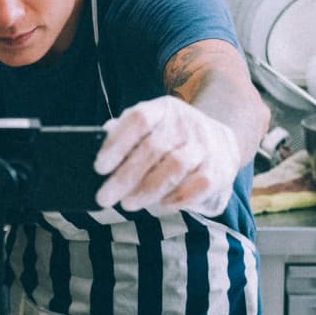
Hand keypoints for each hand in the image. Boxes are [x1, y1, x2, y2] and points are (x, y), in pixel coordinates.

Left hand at [93, 96, 240, 215]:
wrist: (220, 138)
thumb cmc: (170, 137)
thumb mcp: (149, 126)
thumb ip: (124, 134)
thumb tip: (95, 144)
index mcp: (163, 109)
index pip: (139, 119)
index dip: (117, 143)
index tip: (99, 167)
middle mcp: (186, 124)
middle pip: (153, 148)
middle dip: (125, 177)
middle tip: (104, 197)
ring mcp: (205, 145)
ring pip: (175, 167)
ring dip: (147, 190)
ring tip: (127, 204)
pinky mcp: (220, 168)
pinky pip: (198, 185)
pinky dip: (177, 198)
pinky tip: (160, 205)